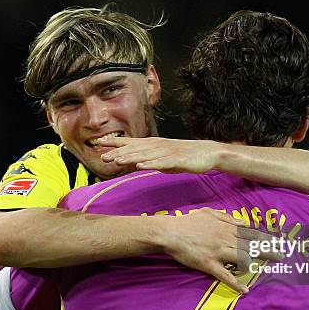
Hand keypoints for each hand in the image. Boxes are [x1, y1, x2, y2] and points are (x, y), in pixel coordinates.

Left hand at [99, 137, 223, 173]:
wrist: (208, 153)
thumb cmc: (185, 157)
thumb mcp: (163, 159)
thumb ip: (150, 160)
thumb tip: (135, 163)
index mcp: (154, 145)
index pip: (131, 143)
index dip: (115, 143)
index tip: (99, 143)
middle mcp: (158, 146)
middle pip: (135, 149)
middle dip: (118, 152)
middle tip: (102, 155)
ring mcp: (167, 152)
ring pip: (146, 155)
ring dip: (130, 158)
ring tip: (117, 160)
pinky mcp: (177, 160)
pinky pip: (162, 162)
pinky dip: (150, 164)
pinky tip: (140, 166)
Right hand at [155, 208, 279, 293]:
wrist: (171, 232)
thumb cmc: (189, 222)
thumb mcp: (209, 213)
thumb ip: (226, 216)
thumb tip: (241, 221)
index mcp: (227, 227)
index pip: (252, 233)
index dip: (267, 237)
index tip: (280, 241)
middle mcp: (226, 238)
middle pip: (252, 245)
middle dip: (270, 249)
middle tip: (283, 255)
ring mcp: (218, 252)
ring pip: (244, 258)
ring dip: (259, 262)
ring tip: (274, 267)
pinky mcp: (209, 264)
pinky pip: (224, 275)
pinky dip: (235, 284)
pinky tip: (244, 291)